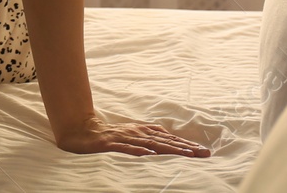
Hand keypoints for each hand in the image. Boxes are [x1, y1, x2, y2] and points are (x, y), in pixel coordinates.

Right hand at [54, 115, 210, 156]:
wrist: (81, 131)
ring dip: (169, 149)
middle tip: (204, 153)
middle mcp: (137, 132)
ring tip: (186, 154)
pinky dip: (139, 150)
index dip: (186, 144)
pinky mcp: (111, 144)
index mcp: (143, 131)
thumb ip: (148, 137)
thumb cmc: (109, 136)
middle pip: (165, 141)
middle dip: (185, 147)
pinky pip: (127, 148)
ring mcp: (124, 138)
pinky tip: (150, 154)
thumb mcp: (132, 136)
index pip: (169, 138)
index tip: (204, 151)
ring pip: (150, 144)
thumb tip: (168, 140)